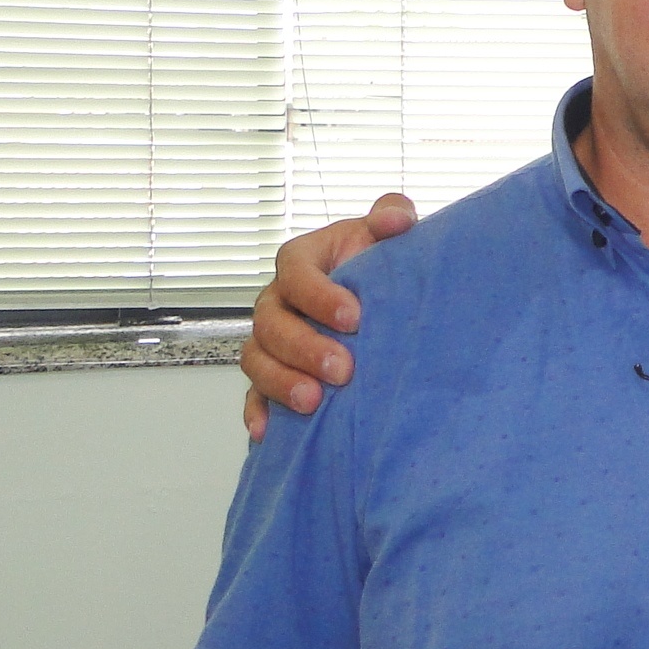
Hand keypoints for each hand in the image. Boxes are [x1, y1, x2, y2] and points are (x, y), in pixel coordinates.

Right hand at [240, 194, 417, 440]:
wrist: (378, 298)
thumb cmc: (376, 264)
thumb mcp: (384, 235)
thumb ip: (391, 215)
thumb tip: (397, 219)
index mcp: (301, 262)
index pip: (295, 273)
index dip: (319, 295)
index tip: (355, 317)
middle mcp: (277, 301)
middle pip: (272, 324)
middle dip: (305, 348)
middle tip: (343, 370)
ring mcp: (269, 340)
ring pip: (257, 360)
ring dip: (281, 382)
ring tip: (314, 401)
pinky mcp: (270, 374)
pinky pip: (251, 395)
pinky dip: (257, 412)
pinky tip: (267, 433)